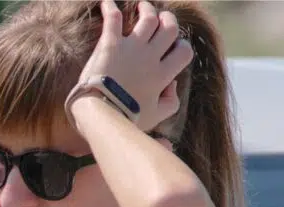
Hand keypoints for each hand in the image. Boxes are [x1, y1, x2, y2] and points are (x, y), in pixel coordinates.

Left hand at [74, 0, 194, 131]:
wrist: (99, 113)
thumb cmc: (125, 118)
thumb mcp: (155, 117)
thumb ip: (171, 102)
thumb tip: (173, 85)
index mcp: (162, 75)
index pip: (183, 52)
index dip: (181, 46)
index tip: (175, 47)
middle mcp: (150, 57)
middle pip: (169, 29)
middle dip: (169, 21)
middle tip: (163, 19)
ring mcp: (131, 48)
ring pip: (148, 18)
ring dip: (147, 9)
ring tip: (143, 6)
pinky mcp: (109, 45)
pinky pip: (113, 19)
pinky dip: (109, 8)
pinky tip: (107, 2)